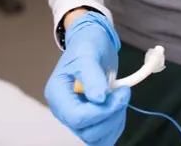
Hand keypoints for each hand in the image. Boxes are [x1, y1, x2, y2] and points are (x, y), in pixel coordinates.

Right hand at [44, 11, 130, 145]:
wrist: (93, 43)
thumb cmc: (87, 45)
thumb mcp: (88, 54)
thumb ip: (92, 75)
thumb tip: (98, 98)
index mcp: (57, 95)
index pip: (77, 117)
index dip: (101, 111)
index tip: (120, 92)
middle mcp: (64, 110)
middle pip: (88, 131)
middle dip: (111, 114)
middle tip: (122, 92)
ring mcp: (76, 117)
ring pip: (97, 137)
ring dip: (115, 120)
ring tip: (120, 96)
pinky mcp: (89, 120)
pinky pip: (104, 135)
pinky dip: (116, 124)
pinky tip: (119, 106)